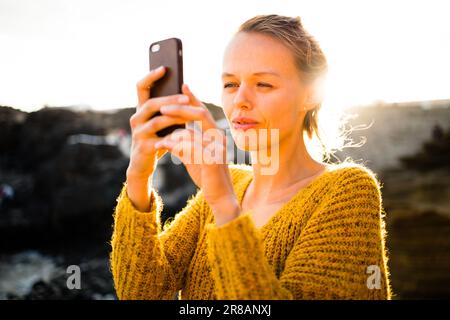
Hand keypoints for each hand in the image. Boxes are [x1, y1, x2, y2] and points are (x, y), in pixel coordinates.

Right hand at [127, 66, 191, 178]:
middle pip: (151, 103)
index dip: (150, 76)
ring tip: (189, 114)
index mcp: (141, 109)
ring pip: (157, 120)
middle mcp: (136, 118)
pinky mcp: (144, 146)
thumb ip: (171, 108)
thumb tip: (187, 89)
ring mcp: (138, 132)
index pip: (141, 87)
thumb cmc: (157, 139)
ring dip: (175, 117)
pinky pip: (161, 139)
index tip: (164, 68)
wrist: (144, 164)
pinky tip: (186, 134)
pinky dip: (174, 136)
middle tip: (186, 97)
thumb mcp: (164, 122)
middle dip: (170, 99)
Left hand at [154, 84, 240, 224]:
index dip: (193, 98)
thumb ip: (187, 144)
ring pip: (191, 132)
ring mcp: (217, 149)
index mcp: (216, 135)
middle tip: (162, 105)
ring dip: (172, 131)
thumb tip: (174, 134)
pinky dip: (173, 146)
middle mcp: (219, 139)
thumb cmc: (208, 176)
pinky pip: (189, 149)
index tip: (182, 85)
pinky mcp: (212, 162)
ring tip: (157, 130)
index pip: (203, 112)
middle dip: (179, 109)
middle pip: (200, 115)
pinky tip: (161, 146)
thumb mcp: (196, 156)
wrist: (220, 197)